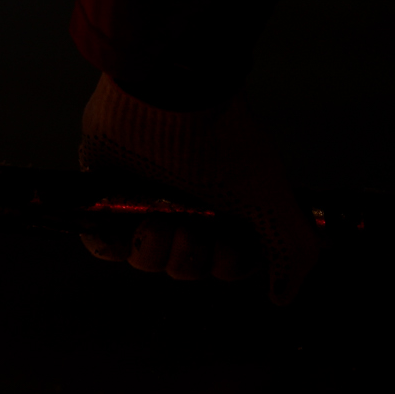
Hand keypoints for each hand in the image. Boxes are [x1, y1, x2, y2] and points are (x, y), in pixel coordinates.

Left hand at [79, 73, 319, 302]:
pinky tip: (128, 231)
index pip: (228, 262)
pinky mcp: (108, 197)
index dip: (228, 265)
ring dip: (154, 252)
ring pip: (147, 260)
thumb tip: (285, 295)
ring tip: (156, 223)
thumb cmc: (220, 142)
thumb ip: (290, 246)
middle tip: (188, 228)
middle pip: (186, 266)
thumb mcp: (268, 196)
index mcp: (229, 208)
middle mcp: (189, 207)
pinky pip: (104, 244)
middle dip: (188, 257)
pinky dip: (113, 246)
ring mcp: (147, 203)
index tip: (227, 248)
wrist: (165, 98)